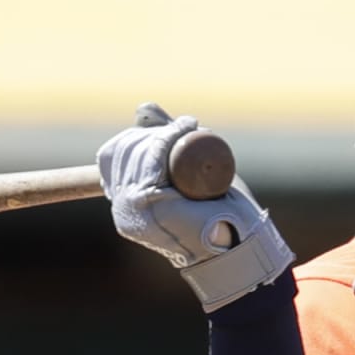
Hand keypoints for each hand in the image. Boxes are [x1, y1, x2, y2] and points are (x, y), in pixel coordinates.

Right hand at [98, 103, 292, 310]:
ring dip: (162, 132)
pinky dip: (165, 139)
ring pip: (137, 151)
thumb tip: (143, 107)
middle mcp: (123, 208)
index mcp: (127, 204)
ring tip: (189, 127)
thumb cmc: (221, 215)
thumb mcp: (190, 175)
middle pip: (122, 150)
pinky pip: (151, 160)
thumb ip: (166, 148)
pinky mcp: (147, 204)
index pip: (113, 155)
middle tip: (186, 127)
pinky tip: (183, 129)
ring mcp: (131, 208)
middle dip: (150, 131)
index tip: (170, 129)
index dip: (136, 135)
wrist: (240, 247)